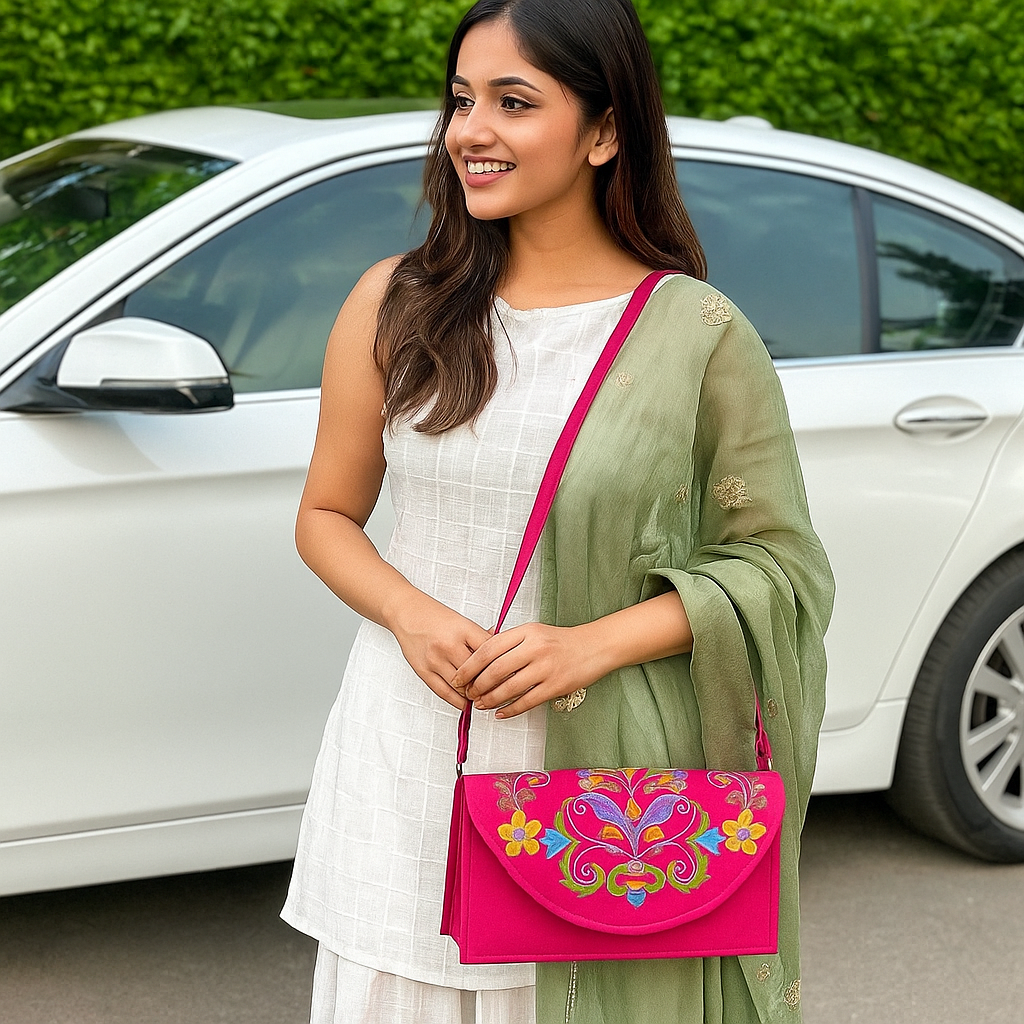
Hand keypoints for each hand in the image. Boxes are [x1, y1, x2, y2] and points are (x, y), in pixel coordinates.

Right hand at [388, 591, 491, 708]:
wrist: (406, 612)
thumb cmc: (434, 616)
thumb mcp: (462, 621)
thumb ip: (481, 637)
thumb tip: (501, 648)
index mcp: (463, 629)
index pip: (490, 653)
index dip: (502, 666)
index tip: (508, 674)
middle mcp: (449, 645)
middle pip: (477, 673)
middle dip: (488, 685)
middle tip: (497, 691)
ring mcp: (435, 659)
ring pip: (462, 687)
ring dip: (473, 695)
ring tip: (481, 697)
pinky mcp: (423, 670)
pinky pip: (443, 692)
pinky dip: (457, 701)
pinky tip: (465, 703)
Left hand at [451, 622, 603, 718]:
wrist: (595, 647)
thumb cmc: (561, 640)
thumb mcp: (533, 631)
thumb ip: (508, 641)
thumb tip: (479, 654)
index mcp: (526, 632)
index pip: (489, 648)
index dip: (470, 665)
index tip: (459, 676)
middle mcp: (535, 648)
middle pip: (495, 670)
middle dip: (477, 685)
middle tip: (468, 693)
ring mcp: (546, 668)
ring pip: (509, 688)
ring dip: (490, 699)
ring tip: (481, 704)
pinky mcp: (555, 686)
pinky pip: (527, 701)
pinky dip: (510, 710)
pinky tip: (501, 713)